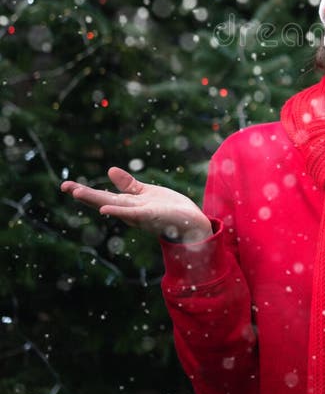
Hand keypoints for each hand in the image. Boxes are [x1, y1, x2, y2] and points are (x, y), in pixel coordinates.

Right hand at [61, 167, 212, 242]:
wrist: (191, 223)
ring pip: (114, 206)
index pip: (103, 196)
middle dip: (85, 194)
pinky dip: (118, 212)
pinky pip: (132, 214)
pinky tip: (104, 209)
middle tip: (64, 186)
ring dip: (96, 200)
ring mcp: (139, 214)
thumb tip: (109, 170)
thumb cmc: (168, 209)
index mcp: (128, 204)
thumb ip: (128, 184)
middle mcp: (129, 211)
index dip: (84, 191)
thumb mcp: (145, 193)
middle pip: (104, 200)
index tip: (65, 185)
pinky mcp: (151, 215)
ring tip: (77, 193)